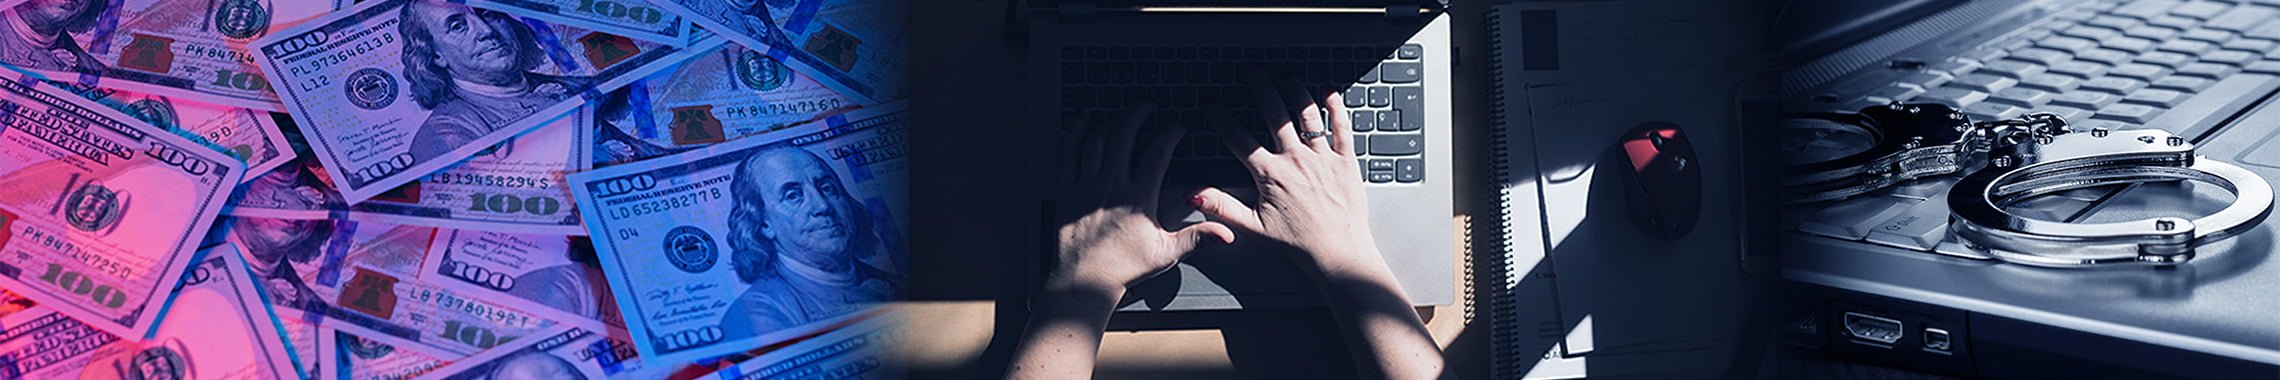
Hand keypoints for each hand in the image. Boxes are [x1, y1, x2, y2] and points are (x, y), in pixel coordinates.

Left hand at [1052, 102, 1235, 293]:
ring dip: (1111, 119)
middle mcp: (1111, 186)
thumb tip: (1226, 234)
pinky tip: (1084, 120)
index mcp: (1138, 197)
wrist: (1085, 280)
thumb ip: (1197, 238)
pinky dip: (1077, 131)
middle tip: (1147, 105)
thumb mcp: (1166, 253)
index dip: (1170, 132)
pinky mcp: (1067, 189)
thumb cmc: (1124, 268)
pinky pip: (1069, 151)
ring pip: (1097, 138)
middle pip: (1124, 134)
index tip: (1177, 127)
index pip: (1158, 151)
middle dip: (1138, 113)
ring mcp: (1086, 185)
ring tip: (1121, 111)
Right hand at [1194, 75, 1379, 273]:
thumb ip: (1222, 208)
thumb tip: (1195, 195)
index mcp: (1270, 175)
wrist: (1338, 254)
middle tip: (1255, 74)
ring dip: (1295, 90)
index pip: (1239, 139)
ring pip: (1307, 114)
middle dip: (1262, 89)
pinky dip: (1335, 107)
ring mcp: (1322, 158)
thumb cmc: (1297, 245)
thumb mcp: (1253, 228)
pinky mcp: (1346, 162)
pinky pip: (1341, 127)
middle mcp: (1296, 160)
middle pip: (1274, 114)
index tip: (1214, 107)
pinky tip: (1328, 93)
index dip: (1223, 120)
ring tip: (1286, 76)